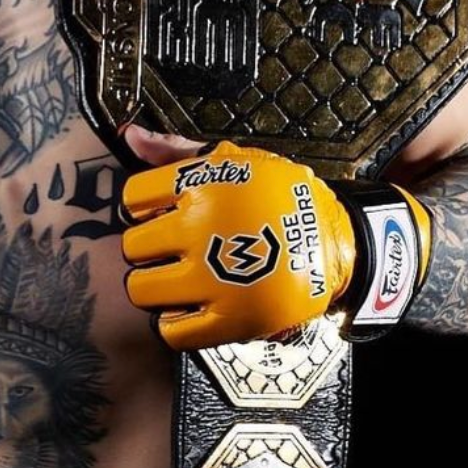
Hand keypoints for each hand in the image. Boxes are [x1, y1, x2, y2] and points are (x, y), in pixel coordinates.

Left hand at [118, 131, 430, 350]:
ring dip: (153, 286)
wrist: (338, 242)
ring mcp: (215, 278)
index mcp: (202, 186)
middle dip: (146, 247)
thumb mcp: (236, 160)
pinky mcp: (231, 319)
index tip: (160, 212)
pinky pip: (173, 331)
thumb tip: (130, 136)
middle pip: (133, 246)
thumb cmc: (278, 197)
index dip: (142, 206)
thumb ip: (177, 149)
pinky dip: (173, 323)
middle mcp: (202, 230)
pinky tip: (189, 309)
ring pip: (143, 290)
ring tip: (176, 279)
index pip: (134, 197)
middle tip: (171, 249)